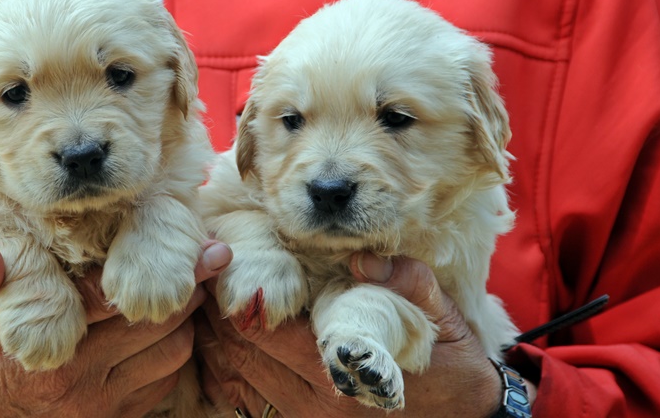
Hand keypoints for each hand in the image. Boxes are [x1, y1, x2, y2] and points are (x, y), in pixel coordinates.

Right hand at [0, 239, 231, 417]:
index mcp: (45, 344)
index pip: (117, 297)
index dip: (166, 268)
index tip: (208, 246)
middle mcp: (79, 379)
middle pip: (160, 327)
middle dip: (189, 291)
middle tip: (213, 258)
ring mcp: (95, 408)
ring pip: (170, 360)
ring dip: (184, 326)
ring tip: (191, 290)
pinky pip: (159, 392)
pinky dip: (172, 361)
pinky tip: (166, 333)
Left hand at [198, 253, 526, 417]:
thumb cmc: (453, 367)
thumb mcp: (443, 319)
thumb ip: (408, 282)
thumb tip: (362, 257)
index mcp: (341, 374)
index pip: (263, 331)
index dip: (236, 292)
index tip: (223, 257)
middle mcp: (313, 406)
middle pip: (239, 352)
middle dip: (218, 310)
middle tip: (206, 270)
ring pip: (234, 377)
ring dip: (217, 337)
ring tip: (206, 297)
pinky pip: (246, 399)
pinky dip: (228, 368)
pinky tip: (223, 338)